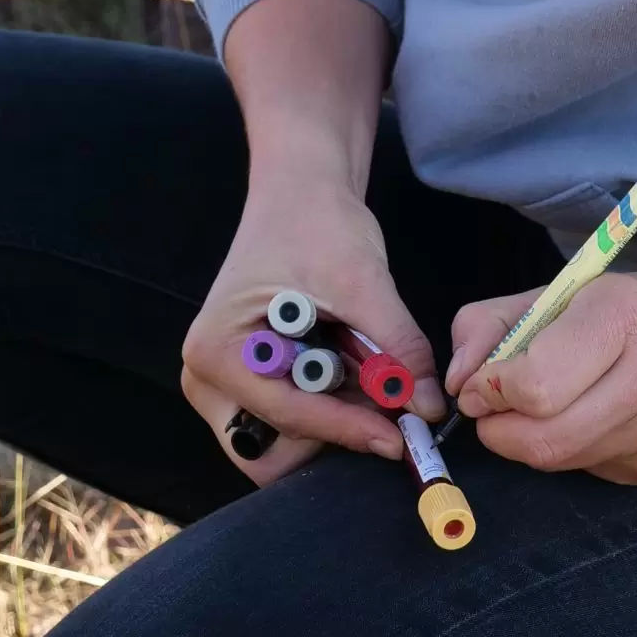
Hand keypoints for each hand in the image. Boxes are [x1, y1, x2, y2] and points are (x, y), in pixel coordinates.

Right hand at [182, 169, 445, 486]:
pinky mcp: (254, 380)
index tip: (400, 440)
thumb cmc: (317, 222)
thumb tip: (428, 408)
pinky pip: (294, 417)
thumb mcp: (363, 282)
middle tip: (389, 416)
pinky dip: (334, 407)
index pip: (287, 414)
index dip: (348, 428)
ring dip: (337, 420)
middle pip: (273, 449)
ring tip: (380, 387)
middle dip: (333, 435)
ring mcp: (227, 383)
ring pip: (286, 439)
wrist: (303, 187)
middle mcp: (208, 377)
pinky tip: (363, 377)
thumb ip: (397, 347)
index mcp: (217, 351)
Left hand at [444, 267, 636, 484]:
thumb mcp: (574, 287)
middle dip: (501, 430)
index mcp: (623, 318)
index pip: (532, 385)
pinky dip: (578, 450)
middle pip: (540, 442)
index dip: (490, 390)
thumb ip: (497, 322)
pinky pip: (594, 472)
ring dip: (535, 441)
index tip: (484, 381)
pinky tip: (602, 417)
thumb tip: (457, 382)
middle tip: (499, 407)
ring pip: (562, 463)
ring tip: (552, 404)